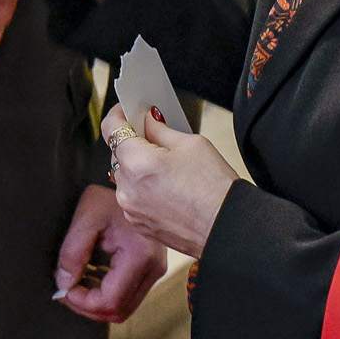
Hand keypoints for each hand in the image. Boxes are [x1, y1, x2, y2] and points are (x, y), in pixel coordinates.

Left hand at [53, 184, 167, 322]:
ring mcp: (155, 271)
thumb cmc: (111, 195)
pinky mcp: (151, 270)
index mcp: (140, 256)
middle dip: (87, 307)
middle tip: (65, 290)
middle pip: (118, 311)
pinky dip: (106, 295)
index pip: (110, 301)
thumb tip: (64, 283)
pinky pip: (128, 296)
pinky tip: (90, 278)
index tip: (63, 288)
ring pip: (124, 308)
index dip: (83, 302)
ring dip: (96, 303)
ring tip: (75, 284)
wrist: (136, 184)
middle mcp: (153, 269)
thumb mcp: (87, 215)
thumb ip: (73, 251)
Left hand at [103, 105, 238, 257]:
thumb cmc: (215, 188)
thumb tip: (147, 120)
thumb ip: (160, 129)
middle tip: (153, 135)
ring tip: (165, 165)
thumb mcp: (191, 144)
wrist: (228, 228)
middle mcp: (127, 188)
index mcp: (137, 162)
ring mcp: (131, 209)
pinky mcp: (139, 224)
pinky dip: (141, 188)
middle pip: (117, 153)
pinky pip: (132, 197)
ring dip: (136, 167)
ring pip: (124, 176)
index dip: (118, 114)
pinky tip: (165, 186)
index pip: (111, 128)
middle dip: (132, 142)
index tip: (126, 109)